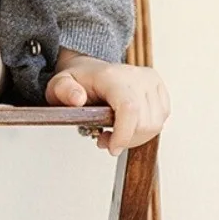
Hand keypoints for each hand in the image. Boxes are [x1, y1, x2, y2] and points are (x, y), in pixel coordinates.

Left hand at [45, 49, 170, 155]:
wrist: (90, 71)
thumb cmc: (77, 81)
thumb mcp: (58, 85)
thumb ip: (64, 91)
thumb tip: (77, 99)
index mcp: (113, 76)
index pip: (129, 108)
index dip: (124, 134)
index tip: (112, 149)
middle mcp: (138, 77)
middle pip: (145, 122)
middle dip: (125, 140)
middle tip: (103, 139)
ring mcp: (152, 83)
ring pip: (155, 124)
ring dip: (134, 138)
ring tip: (112, 134)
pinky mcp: (160, 90)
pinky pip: (160, 121)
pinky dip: (143, 132)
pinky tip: (126, 128)